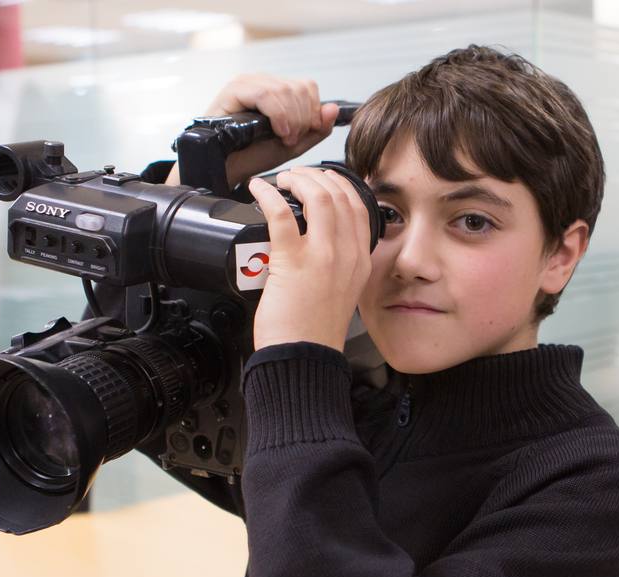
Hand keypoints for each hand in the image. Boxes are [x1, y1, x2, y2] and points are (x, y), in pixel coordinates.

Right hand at [204, 74, 339, 186]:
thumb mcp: (294, 144)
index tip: (308, 132)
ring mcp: (247, 83)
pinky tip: (278, 131)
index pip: (306, 86)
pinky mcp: (234, 90)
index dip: (313, 110)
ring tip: (284, 138)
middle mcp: (262, 82)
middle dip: (303, 117)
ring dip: (292, 118)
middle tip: (293, 139)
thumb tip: (333, 108)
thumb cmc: (254, 156)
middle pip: (298, 87)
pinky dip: (278, 115)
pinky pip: (265, 94)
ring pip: (284, 90)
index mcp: (276, 90)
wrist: (227, 168)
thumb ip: (316, 129)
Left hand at [247, 168, 373, 351]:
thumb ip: (339, 265)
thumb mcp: (343, 292)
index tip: (322, 181)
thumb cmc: (314, 332)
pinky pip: (281, 214)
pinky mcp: (292, 262)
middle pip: (338, 195)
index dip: (338, 185)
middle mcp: (347, 255)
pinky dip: (267, 195)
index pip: (358, 207)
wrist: (303, 358)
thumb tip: (318, 243)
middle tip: (295, 178)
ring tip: (281, 181)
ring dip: (297, 180)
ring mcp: (322, 257)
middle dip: (315, 176)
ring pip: (317, 196)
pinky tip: (258, 190)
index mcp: (360, 261)